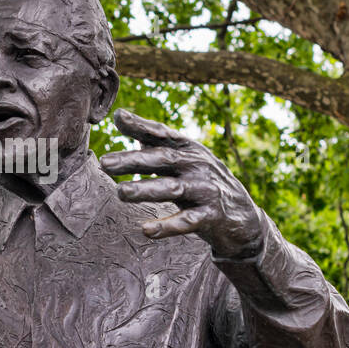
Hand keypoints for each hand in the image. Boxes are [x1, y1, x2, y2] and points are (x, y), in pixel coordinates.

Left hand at [99, 109, 263, 259]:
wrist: (243, 217)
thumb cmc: (203, 184)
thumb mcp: (184, 160)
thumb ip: (154, 142)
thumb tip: (121, 117)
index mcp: (188, 149)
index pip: (162, 134)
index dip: (141, 125)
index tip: (118, 117)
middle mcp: (197, 165)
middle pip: (162, 159)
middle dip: (133, 160)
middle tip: (105, 163)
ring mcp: (205, 190)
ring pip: (172, 188)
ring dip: (146, 190)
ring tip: (121, 192)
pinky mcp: (211, 216)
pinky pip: (187, 221)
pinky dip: (167, 226)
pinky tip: (146, 230)